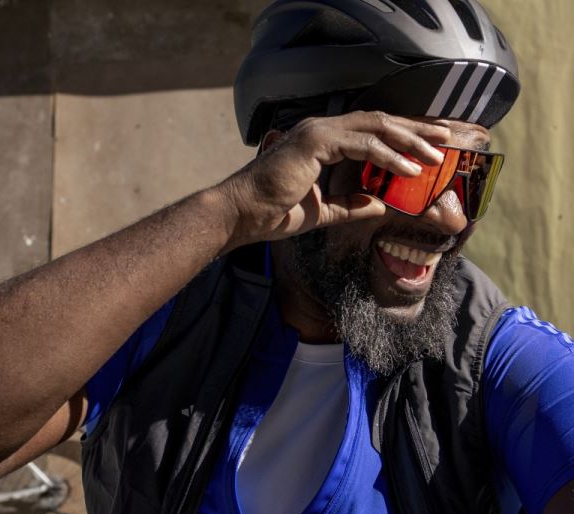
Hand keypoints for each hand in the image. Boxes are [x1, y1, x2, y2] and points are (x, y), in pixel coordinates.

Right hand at [218, 111, 450, 249]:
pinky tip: (408, 168)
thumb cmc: (275, 212)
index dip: (402, 138)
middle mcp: (322, 130)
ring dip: (409, 141)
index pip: (371, 133)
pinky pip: (361, 144)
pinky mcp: (315, 141)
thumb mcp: (324, 210)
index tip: (428, 148)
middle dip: (415, 130)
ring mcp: (318, 132)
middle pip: (379, 122)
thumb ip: (352, 205)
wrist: (244, 215)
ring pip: (375, 127)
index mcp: (323, 142)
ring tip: (435, 156)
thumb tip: (380, 204)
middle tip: (445, 139)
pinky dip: (388, 155)